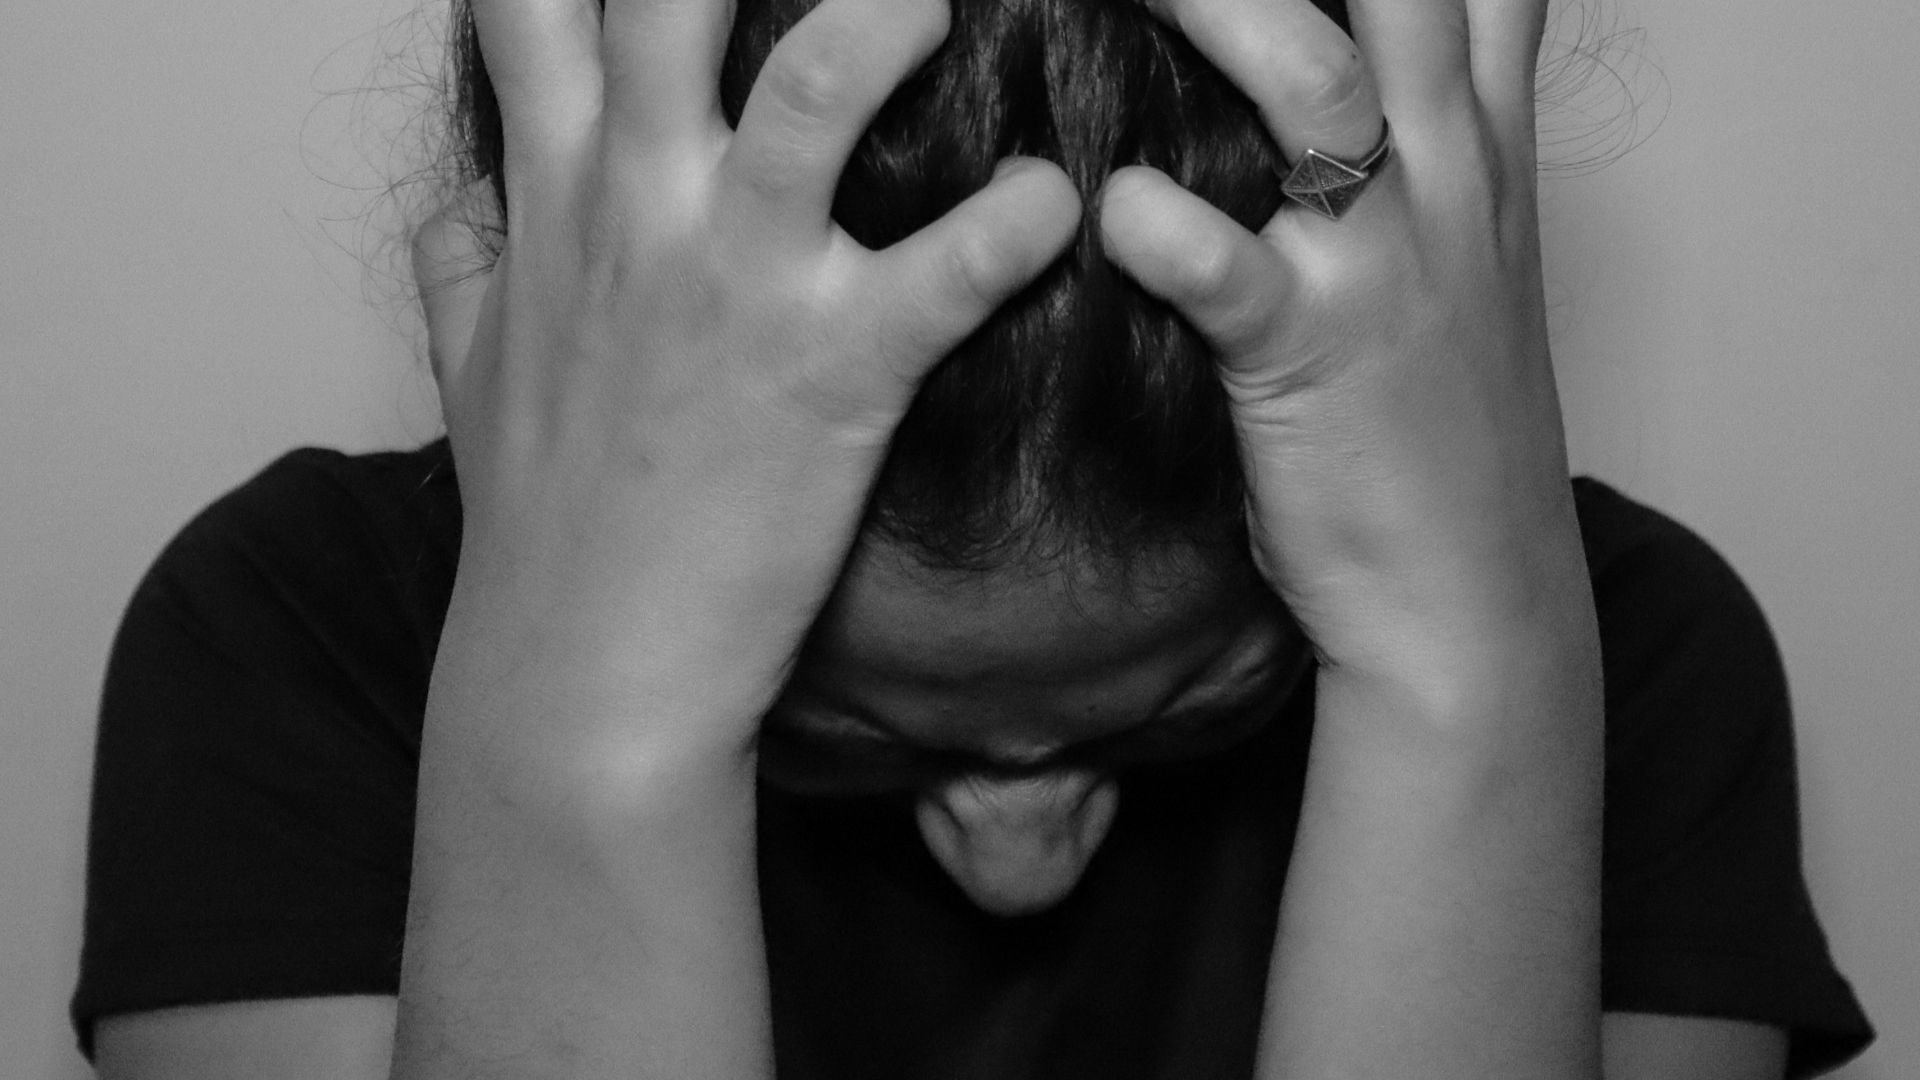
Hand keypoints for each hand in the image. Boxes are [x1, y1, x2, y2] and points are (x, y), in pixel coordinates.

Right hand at [412, 0, 1079, 735]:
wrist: (584, 666)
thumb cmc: (541, 518)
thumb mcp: (467, 365)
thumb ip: (464, 253)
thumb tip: (460, 197)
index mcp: (559, 195)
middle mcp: (642, 210)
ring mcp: (741, 285)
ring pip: (819, 83)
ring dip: (890, 12)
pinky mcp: (837, 374)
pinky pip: (950, 268)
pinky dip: (1019, 221)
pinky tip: (1053, 201)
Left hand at [1100, 0, 1588, 687]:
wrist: (1475, 607)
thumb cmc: (1443, 441)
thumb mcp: (1471, 270)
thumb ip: (1428, 157)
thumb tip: (1324, 81)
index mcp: (1484, 156)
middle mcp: (1448, 183)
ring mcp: (1382, 267)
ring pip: (1314, 84)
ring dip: (1212, 17)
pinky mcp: (1306, 359)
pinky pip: (1224, 265)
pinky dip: (1156, 225)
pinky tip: (1110, 209)